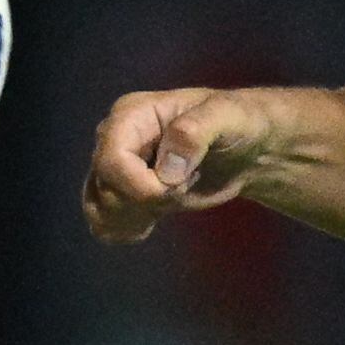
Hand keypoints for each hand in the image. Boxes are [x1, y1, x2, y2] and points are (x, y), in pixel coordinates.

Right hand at [81, 88, 276, 244]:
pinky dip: (126, 229)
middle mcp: (114, 139)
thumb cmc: (236, 123)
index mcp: (131, 114)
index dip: (141, 186)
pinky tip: (154, 218)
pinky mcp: (124, 192)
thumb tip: (169, 166)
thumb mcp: (228, 116)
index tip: (179, 185)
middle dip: (147, 201)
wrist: (245, 150)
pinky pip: (103, 222)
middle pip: (104, 187)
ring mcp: (116, 168)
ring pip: (98, 207)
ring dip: (135, 217)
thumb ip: (198, 130)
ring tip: (172, 199)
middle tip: (184, 187)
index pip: (111, 160)